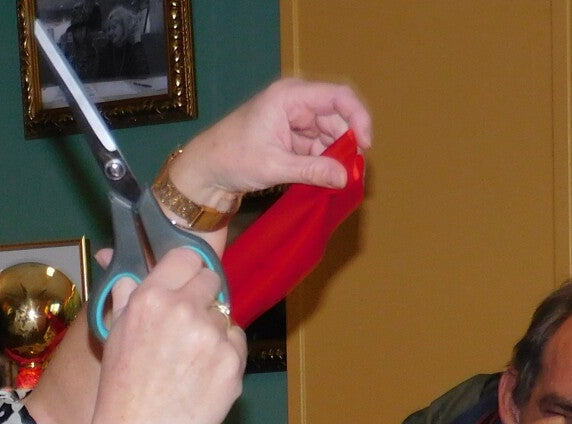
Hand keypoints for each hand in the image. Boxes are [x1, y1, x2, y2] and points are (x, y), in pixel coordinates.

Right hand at [87, 247, 245, 423]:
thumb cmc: (121, 390)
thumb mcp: (115, 335)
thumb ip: (127, 297)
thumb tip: (129, 272)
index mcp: (151, 297)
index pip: (186, 255)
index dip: (187, 270)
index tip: (186, 283)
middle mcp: (184, 310)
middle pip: (212, 280)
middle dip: (203, 298)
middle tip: (189, 325)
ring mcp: (212, 337)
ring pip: (225, 316)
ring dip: (213, 331)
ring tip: (190, 362)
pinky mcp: (233, 363)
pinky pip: (237, 344)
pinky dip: (226, 357)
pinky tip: (203, 377)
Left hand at [168, 78, 372, 205]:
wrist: (206, 172)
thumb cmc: (232, 159)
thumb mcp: (274, 166)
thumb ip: (312, 169)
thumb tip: (344, 177)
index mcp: (289, 96)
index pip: (338, 96)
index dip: (358, 118)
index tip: (365, 145)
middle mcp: (295, 102)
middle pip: (336, 116)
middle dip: (347, 142)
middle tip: (353, 171)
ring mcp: (293, 120)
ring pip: (329, 134)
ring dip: (336, 155)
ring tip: (338, 179)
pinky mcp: (291, 138)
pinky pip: (317, 146)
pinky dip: (323, 161)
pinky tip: (326, 178)